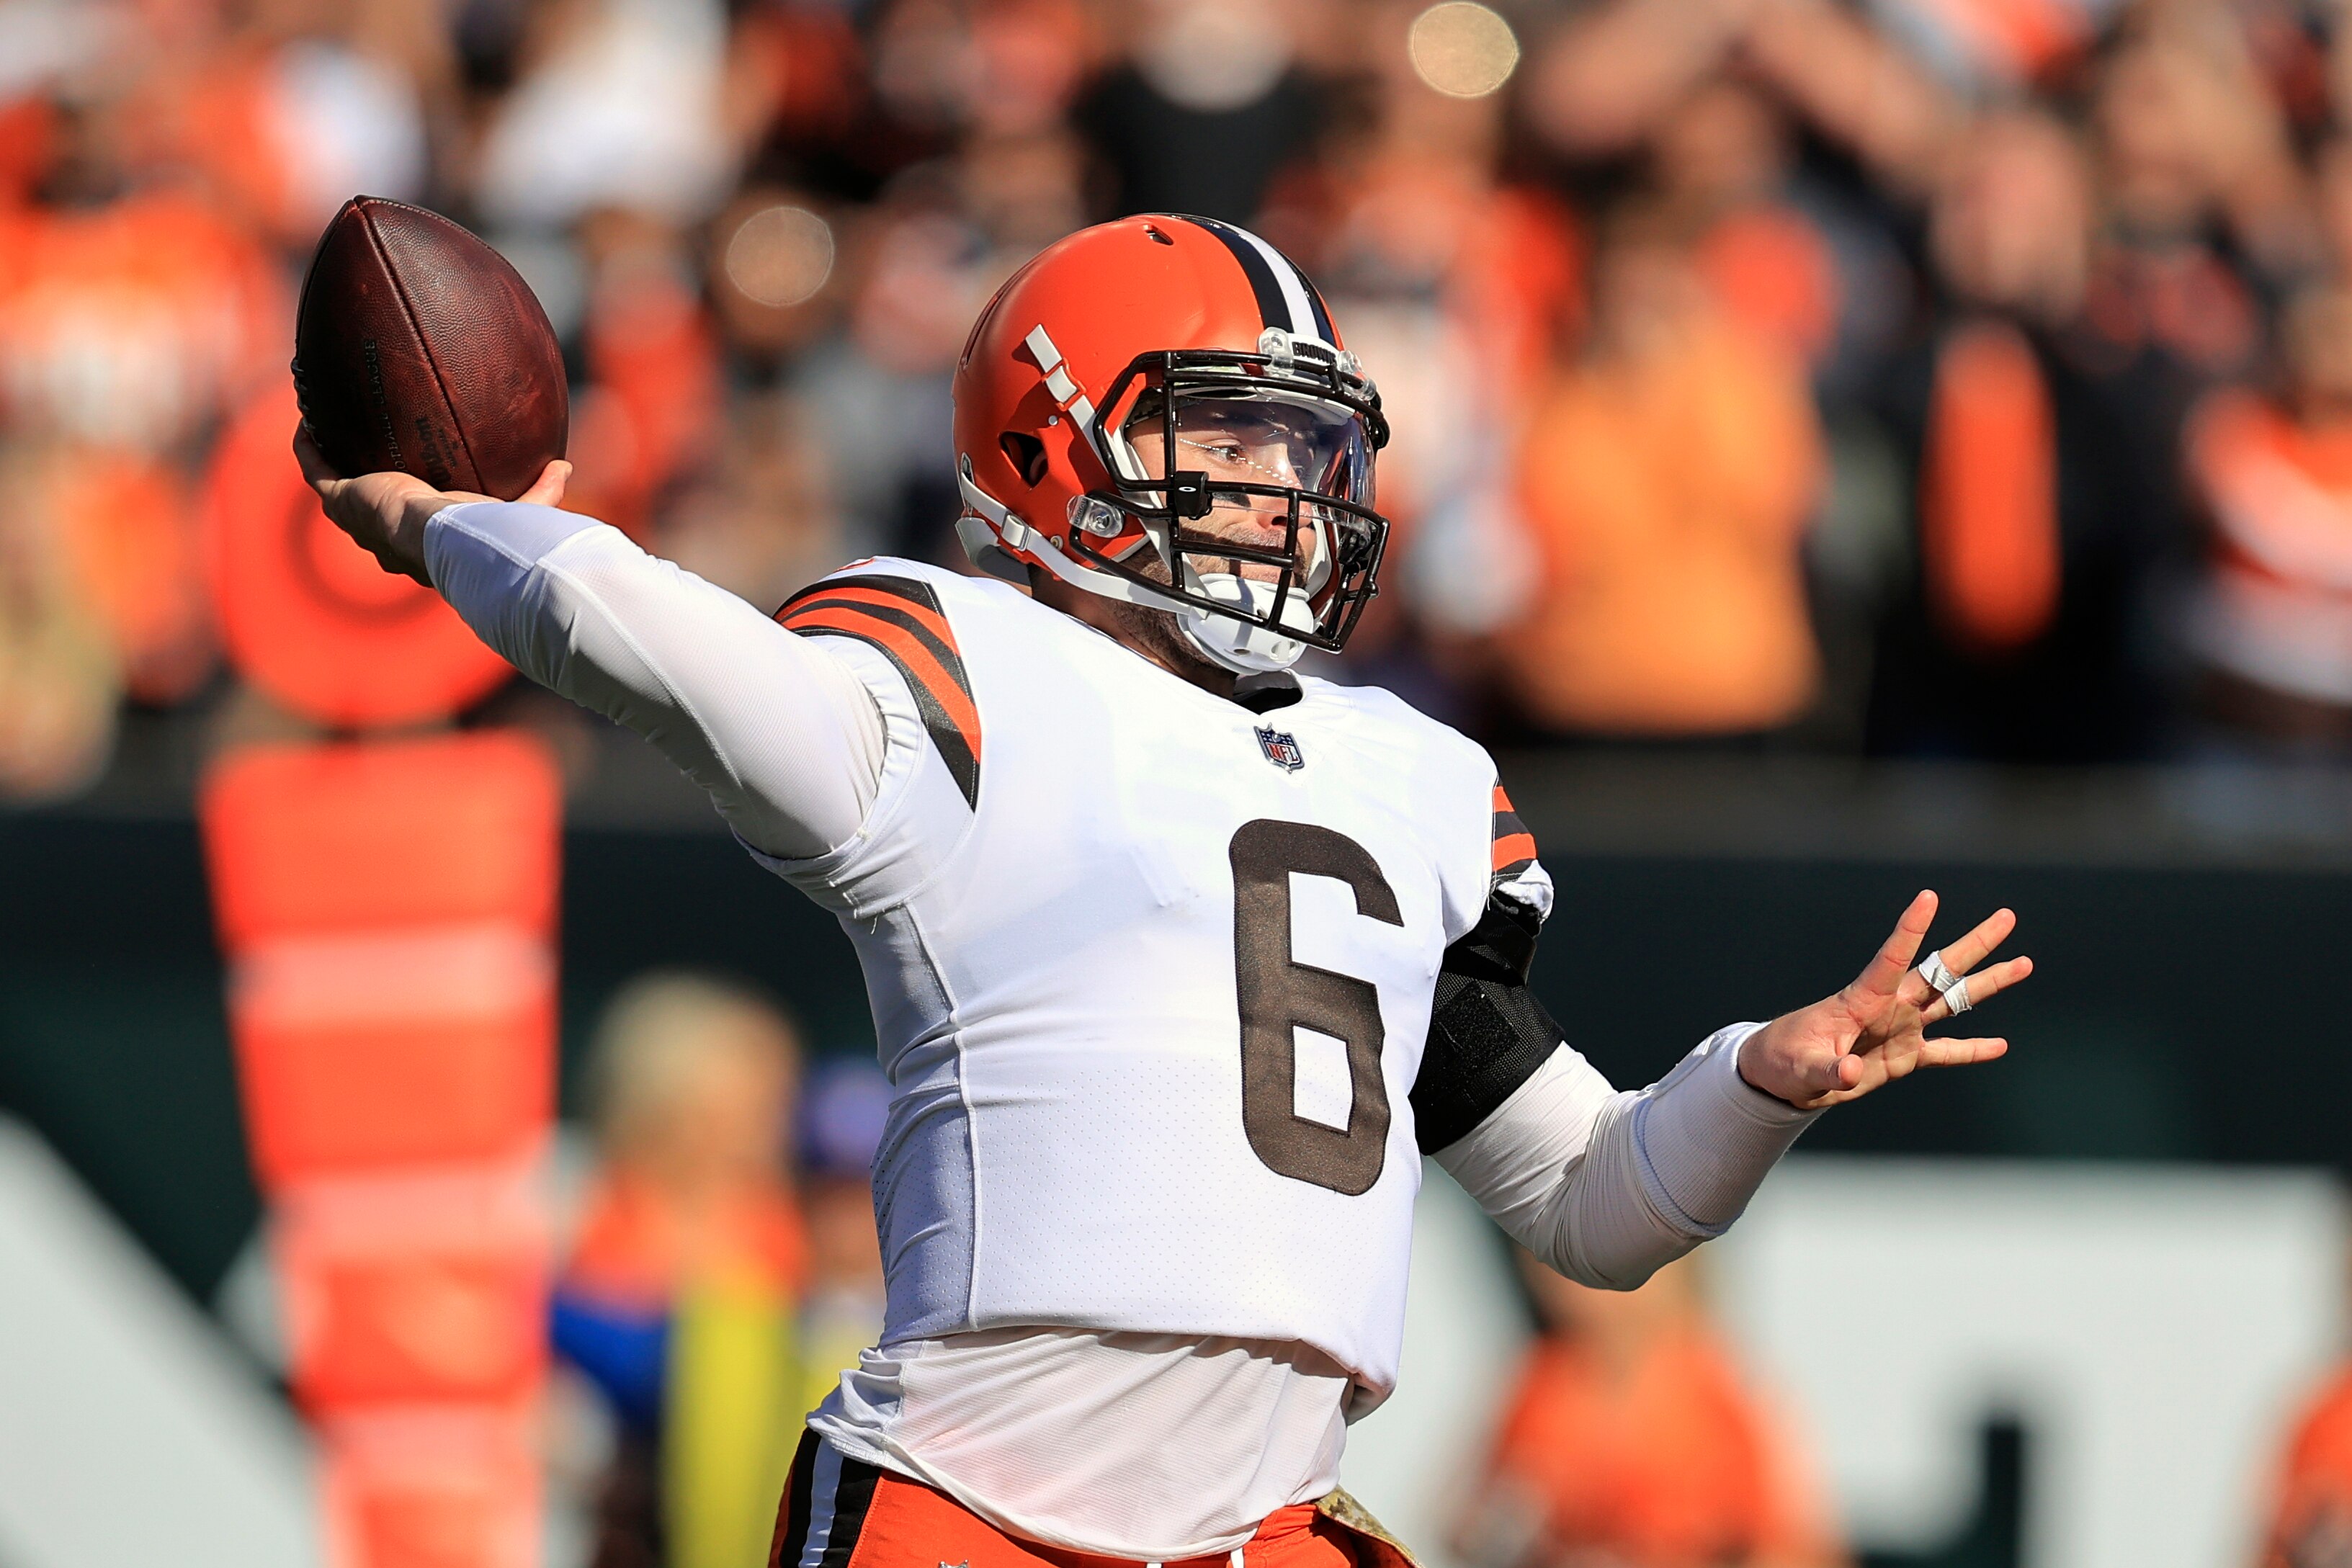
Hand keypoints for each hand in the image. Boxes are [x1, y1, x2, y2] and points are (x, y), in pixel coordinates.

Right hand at [293, 426, 569, 585]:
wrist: (447, 538)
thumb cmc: (485, 536)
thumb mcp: (518, 511)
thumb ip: (541, 493)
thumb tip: (565, 467)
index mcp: (424, 548)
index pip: (412, 534)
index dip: (409, 512)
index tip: (415, 490)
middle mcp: (386, 539)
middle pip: (369, 515)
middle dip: (365, 487)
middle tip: (367, 456)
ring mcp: (359, 521)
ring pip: (335, 488)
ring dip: (329, 459)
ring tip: (327, 428)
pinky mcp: (341, 501)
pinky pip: (314, 468)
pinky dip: (310, 444)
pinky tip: (310, 417)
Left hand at [1738, 890, 2030, 1109]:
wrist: (1782, 1078)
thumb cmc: (1783, 1062)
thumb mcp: (1801, 1069)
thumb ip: (1829, 1070)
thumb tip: (1853, 1073)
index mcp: (1861, 1000)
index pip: (1890, 958)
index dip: (1909, 929)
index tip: (1929, 896)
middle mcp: (1888, 1006)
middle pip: (1938, 969)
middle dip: (1974, 944)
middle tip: (2007, 916)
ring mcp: (1900, 1028)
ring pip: (1952, 1001)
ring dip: (1987, 983)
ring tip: (2024, 963)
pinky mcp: (1905, 1055)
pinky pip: (1946, 1051)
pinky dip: (1973, 1050)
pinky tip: (2001, 1045)